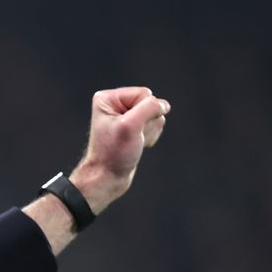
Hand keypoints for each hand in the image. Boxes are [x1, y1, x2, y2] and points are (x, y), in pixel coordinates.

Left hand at [71, 87, 170, 212]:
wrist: (107, 178)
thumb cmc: (114, 153)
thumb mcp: (131, 126)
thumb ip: (149, 107)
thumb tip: (164, 105)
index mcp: (108, 99)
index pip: (144, 94)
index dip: (144, 112)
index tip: (128, 129)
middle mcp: (115, 104)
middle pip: (151, 104)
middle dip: (147, 123)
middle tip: (131, 138)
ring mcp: (126, 116)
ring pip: (155, 116)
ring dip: (149, 132)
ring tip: (133, 143)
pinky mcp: (134, 127)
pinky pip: (155, 125)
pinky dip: (150, 137)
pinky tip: (136, 146)